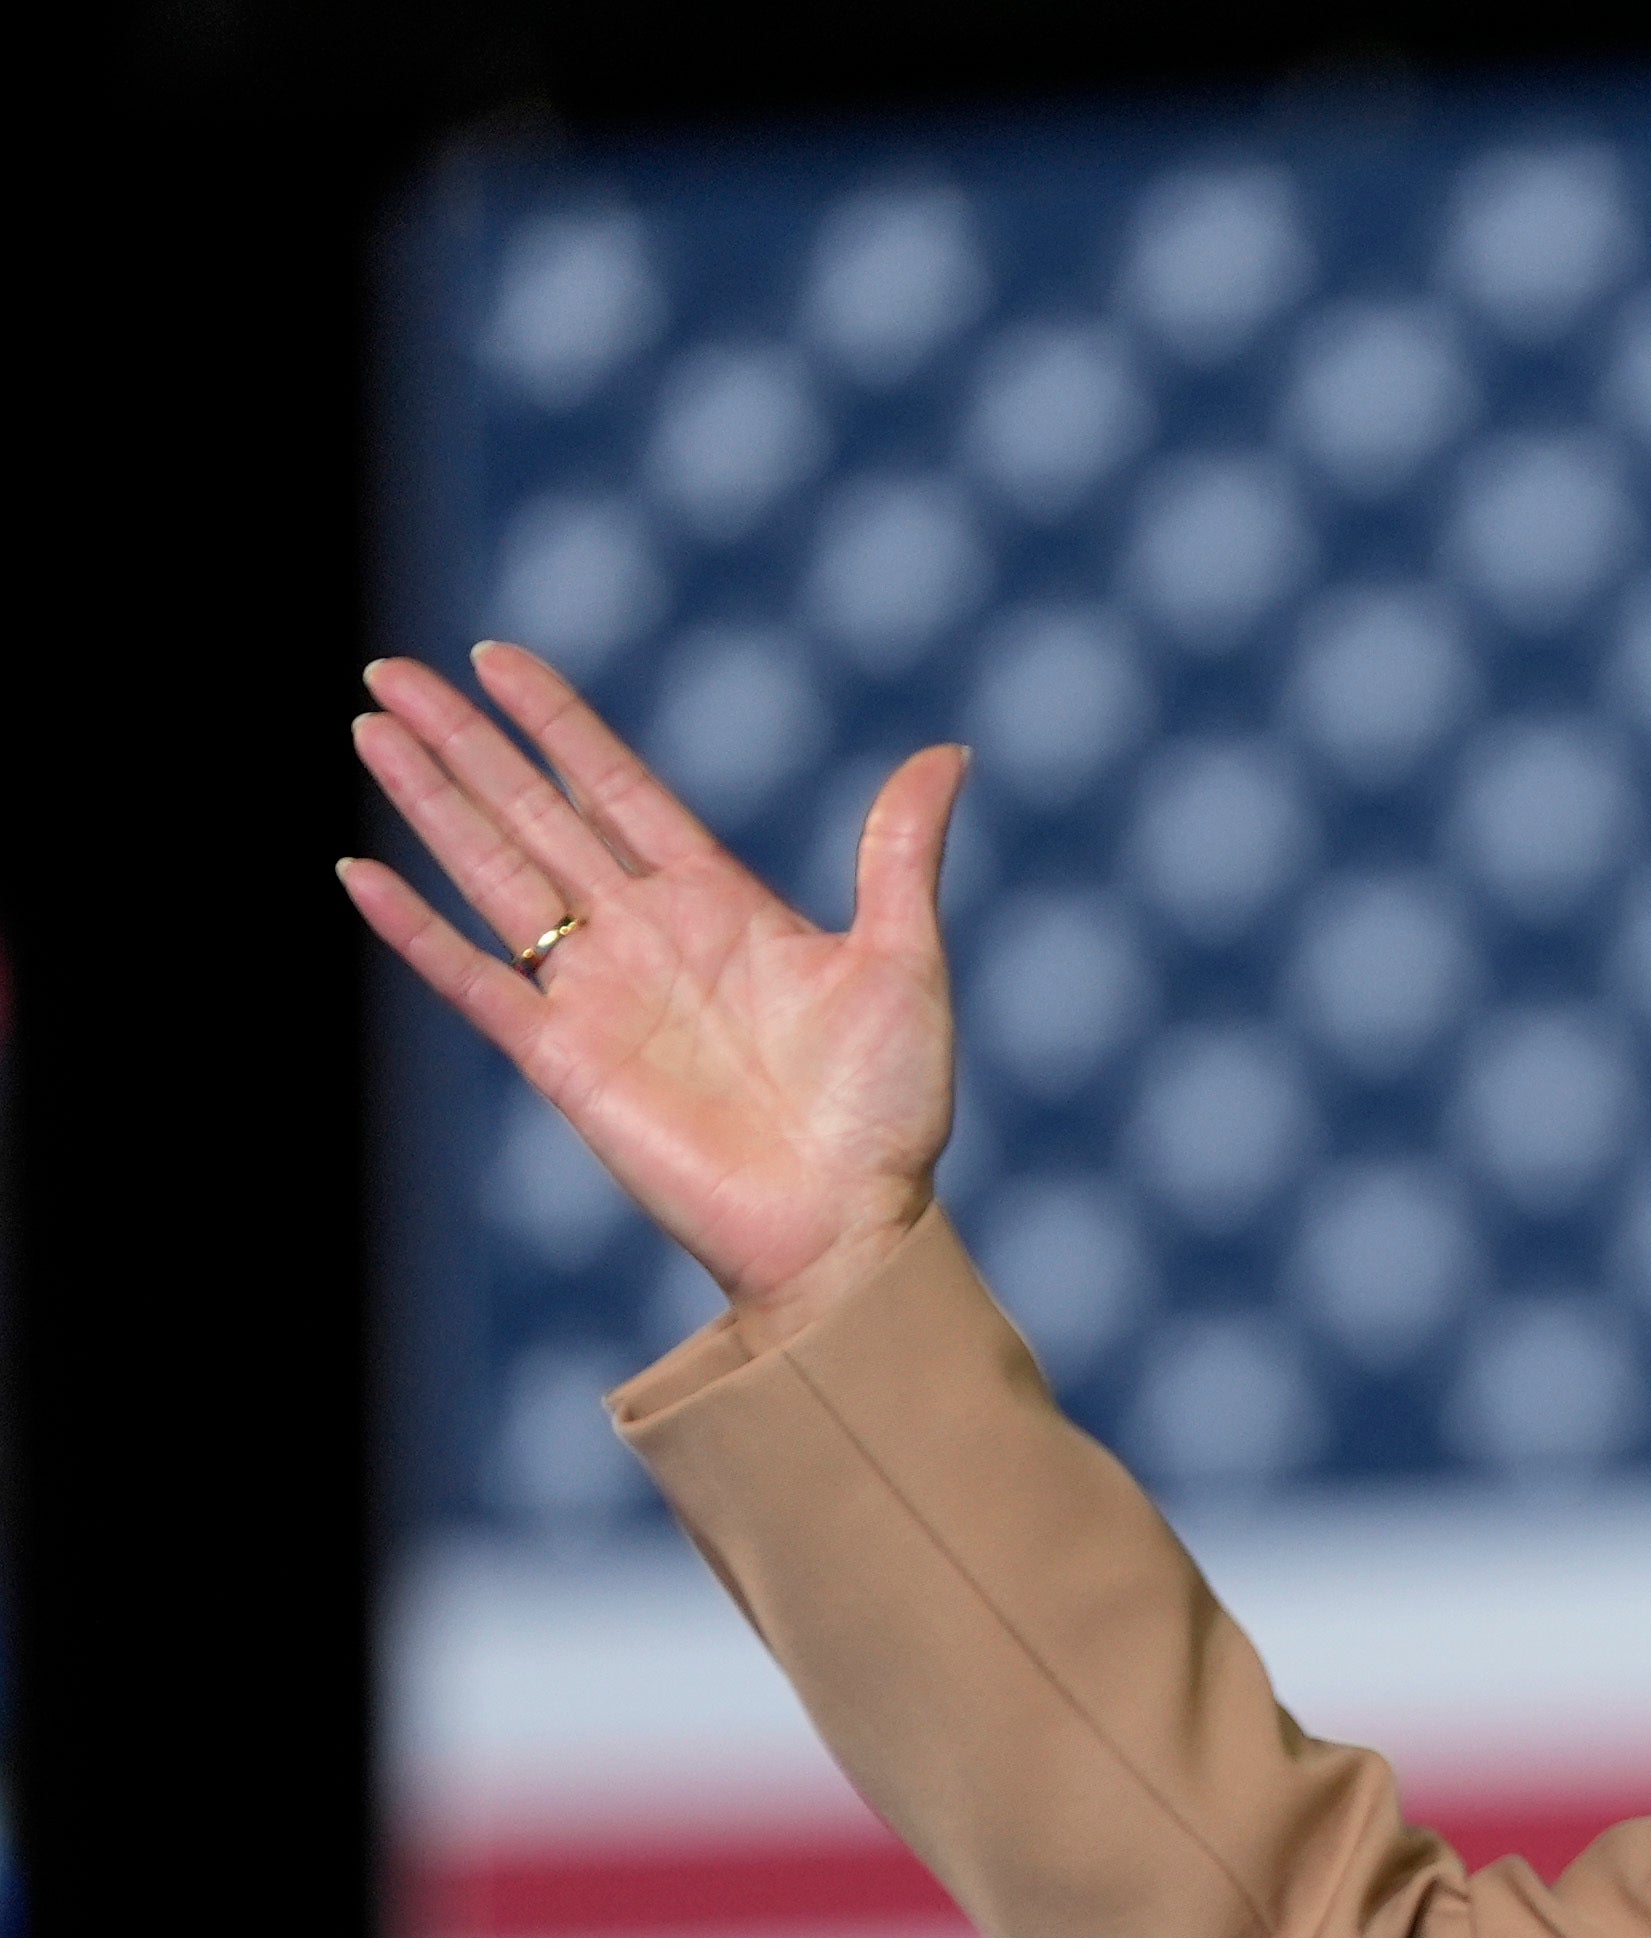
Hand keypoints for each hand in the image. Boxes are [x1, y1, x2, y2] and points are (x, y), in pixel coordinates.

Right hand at [341, 643, 968, 1313]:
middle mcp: (643, 936)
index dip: (555, 722)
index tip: (495, 658)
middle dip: (464, 742)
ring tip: (370, 727)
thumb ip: (899, 853)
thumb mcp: (903, 962)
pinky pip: (472, 981)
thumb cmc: (888, 1109)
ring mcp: (596, 993)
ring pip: (491, 873)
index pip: (615, 786)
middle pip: (533, 812)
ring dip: (430, 803)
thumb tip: (948, 750)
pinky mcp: (562, 1058)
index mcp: (717, 901)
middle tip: (389, 671)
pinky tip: (360, 873)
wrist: (848, 1225)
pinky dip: (415, 931)